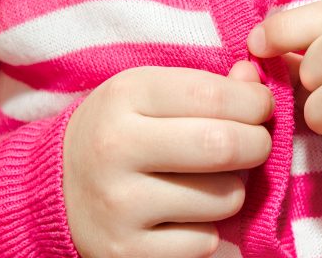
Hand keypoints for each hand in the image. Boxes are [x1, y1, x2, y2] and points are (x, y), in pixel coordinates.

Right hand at [63, 62, 272, 256]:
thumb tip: (254, 80)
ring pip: (225, 198)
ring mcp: (118, 205)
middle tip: (254, 143)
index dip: (255, 102)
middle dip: (258, 144)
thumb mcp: (152, 93)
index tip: (260, 108)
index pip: (214, 95)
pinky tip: (184, 214)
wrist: (60, 185)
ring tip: (208, 181)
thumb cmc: (123, 129)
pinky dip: (207, 228)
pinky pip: (206, 241)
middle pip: (224, 146)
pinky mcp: (126, 251)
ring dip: (232, 189)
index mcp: (125, 96)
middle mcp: (115, 148)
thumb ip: (208, 85)